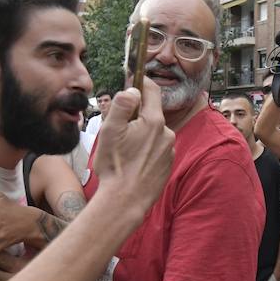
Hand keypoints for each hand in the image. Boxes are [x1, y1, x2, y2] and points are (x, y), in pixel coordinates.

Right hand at [91, 77, 174, 214]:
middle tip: (117, 130)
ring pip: (153, 133)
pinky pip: (156, 149)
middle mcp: (167, 134)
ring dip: (140, 135)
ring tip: (124, 151)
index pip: (152, 91)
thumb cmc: (115, 166)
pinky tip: (132, 162)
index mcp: (154, 122)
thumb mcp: (110, 131)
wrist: (125, 201)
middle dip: (135, 116)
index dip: (140, 82)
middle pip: (150, 113)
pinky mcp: (167, 165)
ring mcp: (169, 150)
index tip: (131, 80)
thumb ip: (122, 106)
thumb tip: (133, 90)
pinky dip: (145, 150)